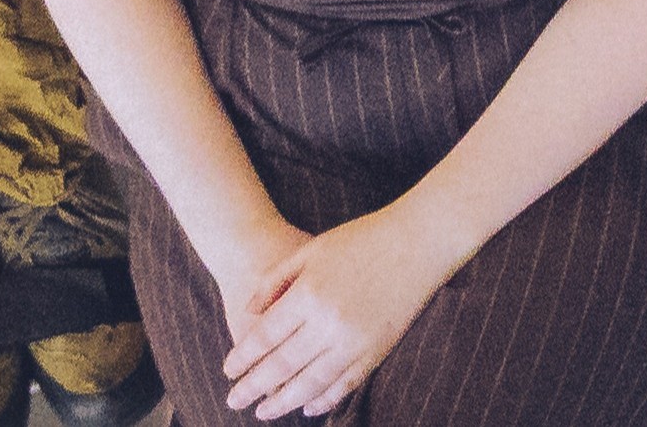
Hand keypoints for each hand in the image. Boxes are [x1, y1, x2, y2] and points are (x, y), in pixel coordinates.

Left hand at [217, 201, 465, 419]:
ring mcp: (356, 340)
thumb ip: (274, 281)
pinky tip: (308, 407)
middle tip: (234, 402)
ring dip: (284, 402)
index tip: (227, 373)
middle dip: (252, 388)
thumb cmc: (362, 238)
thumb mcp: (309, 249)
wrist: (419, 240)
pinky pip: (346, 384)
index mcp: (309, 295)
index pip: (264, 338)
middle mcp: (329, 323)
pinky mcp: (379, 350)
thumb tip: (248, 312)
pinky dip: (325, 399)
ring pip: (311, 383)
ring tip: (264, 412)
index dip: (242, 359)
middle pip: (281, 366)